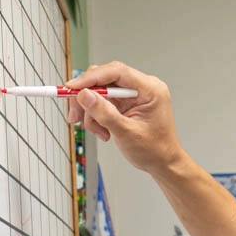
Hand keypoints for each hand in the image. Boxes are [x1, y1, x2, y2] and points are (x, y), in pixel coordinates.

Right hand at [65, 61, 183, 173]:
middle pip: (104, 80)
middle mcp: (142, 87)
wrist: (163, 163)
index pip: (116, 72)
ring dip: (91, 112)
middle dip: (87, 98)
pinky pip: (102, 103)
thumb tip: (84, 95)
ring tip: (98, 132)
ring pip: (99, 93)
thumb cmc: (155, 150)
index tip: (72, 88)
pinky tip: (103, 131)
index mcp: (150, 89)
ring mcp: (132, 95)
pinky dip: (96, 117)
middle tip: (75, 115)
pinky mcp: (125, 104)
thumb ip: (105, 113)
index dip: (91, 78)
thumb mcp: (127, 133)